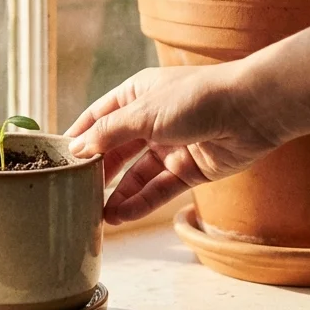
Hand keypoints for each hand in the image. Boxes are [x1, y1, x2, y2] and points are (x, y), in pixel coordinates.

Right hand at [65, 64, 288, 224]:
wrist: (252, 110)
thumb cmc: (198, 98)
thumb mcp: (144, 112)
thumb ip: (109, 133)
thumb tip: (76, 148)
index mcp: (139, 94)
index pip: (100, 116)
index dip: (80, 136)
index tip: (58, 159)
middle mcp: (153, 119)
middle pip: (117, 149)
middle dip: (98, 172)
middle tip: (76, 195)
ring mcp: (173, 145)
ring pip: (138, 174)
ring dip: (119, 193)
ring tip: (97, 216)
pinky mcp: (191, 169)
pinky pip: (160, 188)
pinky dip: (141, 202)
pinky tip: (121, 216)